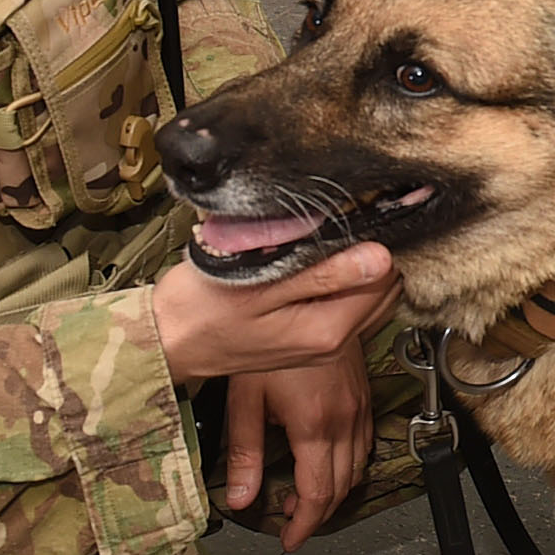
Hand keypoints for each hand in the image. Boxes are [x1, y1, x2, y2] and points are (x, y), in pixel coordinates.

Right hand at [151, 242, 400, 385]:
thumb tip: (379, 257)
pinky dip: (344, 281)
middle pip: (383, 289)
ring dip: (359, 265)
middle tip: (349, 218)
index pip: (385, 278)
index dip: (380, 238)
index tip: (368, 209)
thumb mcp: (258, 281)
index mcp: (326, 331)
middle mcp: (332, 344)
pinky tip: (322, 262)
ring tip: (332, 237)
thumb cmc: (199, 311)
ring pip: (369, 297)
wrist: (168, 340)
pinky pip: (346, 305)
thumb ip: (322, 272)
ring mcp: (323, 345)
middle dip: (374, 251)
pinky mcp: (311, 339)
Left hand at [222, 337, 376, 549]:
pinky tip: (327, 462)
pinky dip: (348, 465)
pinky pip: (365, 444)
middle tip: (290, 522)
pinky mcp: (363, 397)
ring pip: (357, 468)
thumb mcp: (246, 398)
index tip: (289, 540)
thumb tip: (239, 498)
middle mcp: (344, 421)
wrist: (313, 299)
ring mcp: (358, 408)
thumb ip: (243, 453)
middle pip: (341, 488)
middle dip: (317, 514)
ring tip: (302, 495)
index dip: (303, 526)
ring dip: (334, 490)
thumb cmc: (273, 339)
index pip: (317, 495)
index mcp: (315, 426)